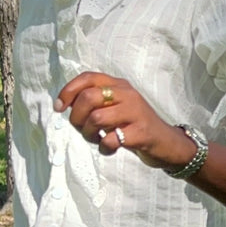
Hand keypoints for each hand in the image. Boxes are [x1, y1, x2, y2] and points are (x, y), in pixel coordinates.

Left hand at [54, 72, 197, 170]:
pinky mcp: (141, 133)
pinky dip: (104, 147)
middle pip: (88, 97)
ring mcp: (135, 113)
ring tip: (96, 139)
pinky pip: (110, 139)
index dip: (68, 91)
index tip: (59, 107)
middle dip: (76, 117)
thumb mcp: (116, 107)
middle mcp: (127, 94)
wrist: (166, 142)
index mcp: (119, 85)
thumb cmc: (134, 125)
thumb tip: (65, 104)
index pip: (88, 78)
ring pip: (97, 118)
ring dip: (88, 134)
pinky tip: (109, 148)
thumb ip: (95, 102)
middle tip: (82, 129)